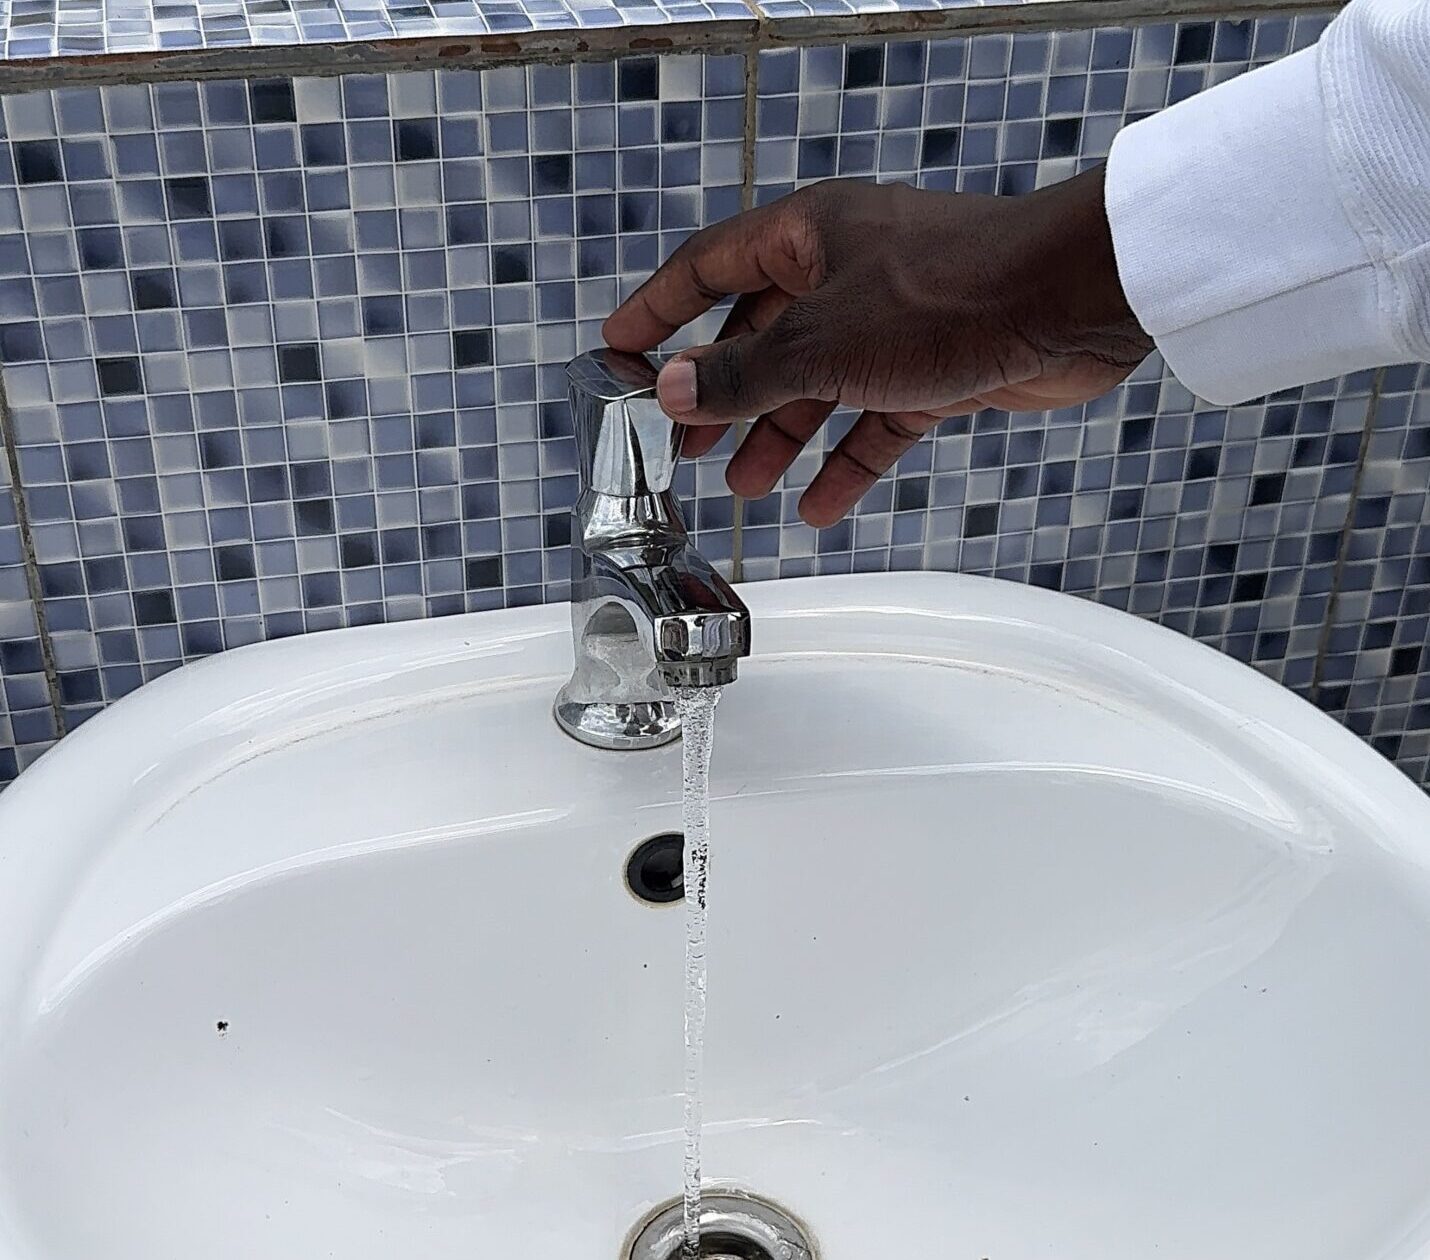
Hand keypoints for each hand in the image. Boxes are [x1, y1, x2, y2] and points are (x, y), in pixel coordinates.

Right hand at [603, 167, 1152, 525]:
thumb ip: (743, 374)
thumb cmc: (951, 293)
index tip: (618, 346)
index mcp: (807, 237)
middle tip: (684, 446)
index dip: (658, 309)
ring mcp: (891, 322)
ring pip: (817, 385)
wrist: (1072, 304)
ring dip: (780, 437)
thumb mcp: (823, 342)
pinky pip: (874, 419)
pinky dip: (846, 460)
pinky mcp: (935, 366)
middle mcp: (845, 272)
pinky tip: (820, 506)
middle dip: (723, 395)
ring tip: (744, 486)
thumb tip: (670, 391)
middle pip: (761, 337)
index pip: (708, 268)